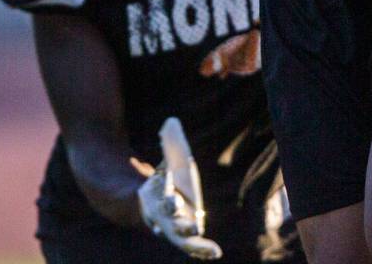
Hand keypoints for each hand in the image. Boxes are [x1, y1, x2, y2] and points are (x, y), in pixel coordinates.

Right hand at [137, 117, 222, 259]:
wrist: (156, 208)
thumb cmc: (166, 181)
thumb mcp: (168, 162)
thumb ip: (170, 143)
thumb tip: (171, 121)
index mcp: (157, 194)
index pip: (160, 189)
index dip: (164, 185)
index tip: (168, 182)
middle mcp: (163, 214)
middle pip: (168, 217)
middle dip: (175, 216)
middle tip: (184, 214)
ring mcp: (174, 229)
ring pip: (180, 237)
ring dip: (190, 238)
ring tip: (199, 233)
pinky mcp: (187, 237)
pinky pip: (193, 247)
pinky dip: (202, 250)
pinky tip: (215, 253)